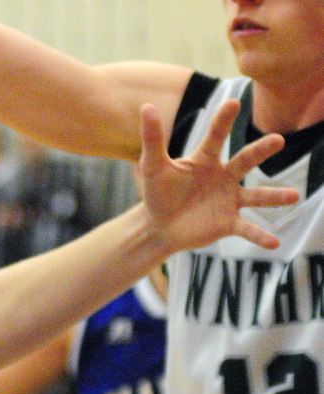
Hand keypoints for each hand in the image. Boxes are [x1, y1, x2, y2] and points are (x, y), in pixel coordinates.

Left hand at [138, 98, 298, 253]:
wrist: (159, 226)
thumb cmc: (159, 193)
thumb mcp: (153, 167)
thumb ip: (153, 138)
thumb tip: (147, 106)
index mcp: (206, 159)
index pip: (216, 136)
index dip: (223, 121)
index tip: (233, 103)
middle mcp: (224, 176)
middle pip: (245, 161)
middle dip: (261, 151)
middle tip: (278, 140)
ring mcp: (229, 200)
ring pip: (256, 196)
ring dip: (274, 197)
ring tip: (293, 196)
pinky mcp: (228, 223)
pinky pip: (247, 229)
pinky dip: (260, 236)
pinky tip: (274, 243)